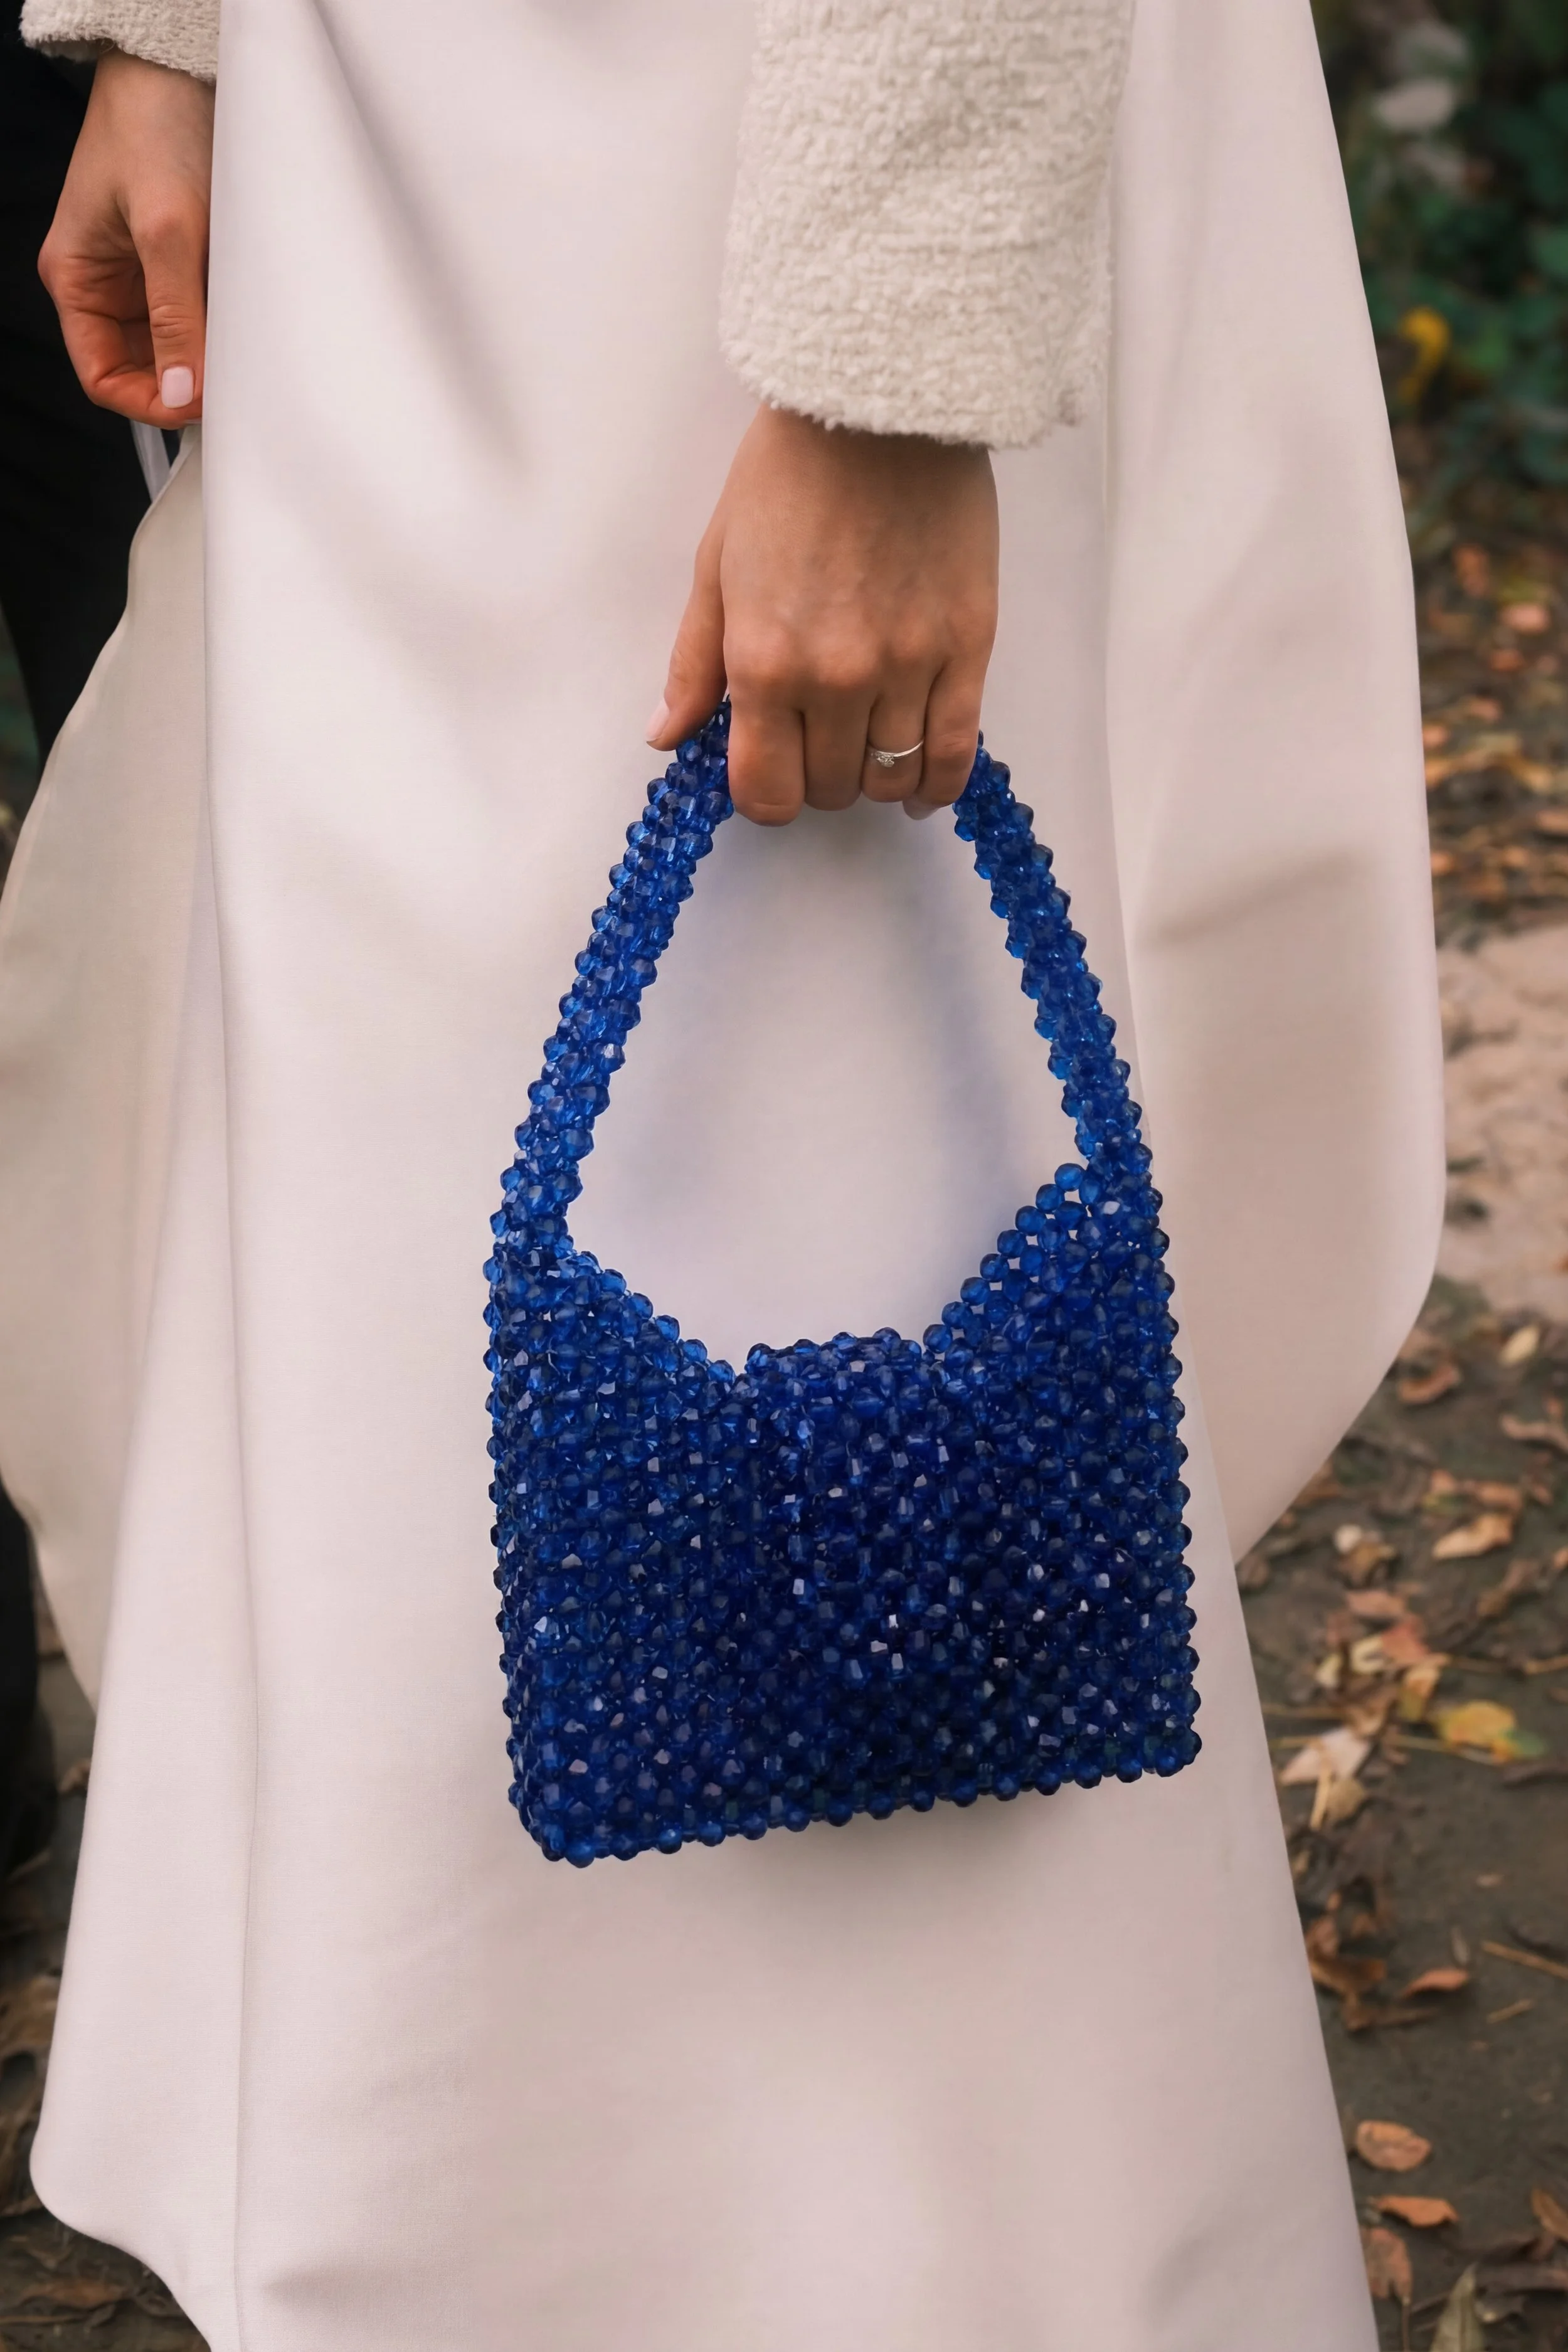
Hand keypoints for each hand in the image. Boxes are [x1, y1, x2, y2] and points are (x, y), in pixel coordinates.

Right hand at [39, 50, 213, 426]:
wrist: (178, 67)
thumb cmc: (154, 129)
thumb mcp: (167, 229)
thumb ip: (175, 317)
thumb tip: (181, 394)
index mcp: (78, 280)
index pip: (103, 376)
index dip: (148, 403)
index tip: (197, 406)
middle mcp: (107, 284)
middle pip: (144, 370)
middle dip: (184, 385)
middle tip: (233, 389)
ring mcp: (145, 276)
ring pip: (177, 347)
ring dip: (209, 359)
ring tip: (243, 355)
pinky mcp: (181, 263)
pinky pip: (200, 316)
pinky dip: (223, 330)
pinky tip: (247, 328)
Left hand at [650, 406, 997, 824]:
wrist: (882, 403)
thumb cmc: (791, 472)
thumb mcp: (717, 563)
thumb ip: (695, 661)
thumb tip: (667, 735)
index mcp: (763, 662)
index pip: (765, 790)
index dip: (766, 797)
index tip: (771, 772)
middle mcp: (834, 678)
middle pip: (828, 789)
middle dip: (816, 778)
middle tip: (816, 742)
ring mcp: (907, 666)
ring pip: (889, 777)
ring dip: (872, 777)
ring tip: (866, 746)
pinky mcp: (967, 646)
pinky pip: (954, 752)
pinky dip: (935, 782)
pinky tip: (920, 784)